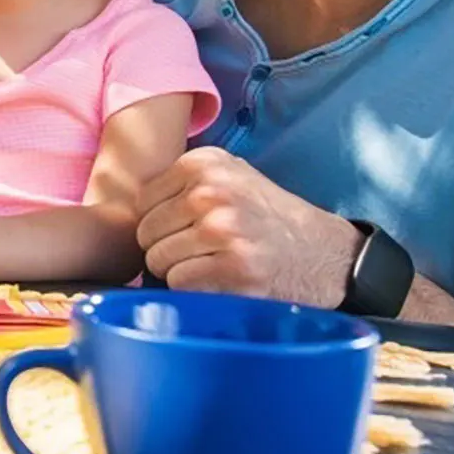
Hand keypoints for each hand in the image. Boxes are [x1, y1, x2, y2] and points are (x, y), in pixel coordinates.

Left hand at [134, 148, 360, 307]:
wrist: (324, 253)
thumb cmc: (268, 217)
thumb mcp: (231, 174)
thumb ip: (184, 179)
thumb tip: (129, 201)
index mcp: (204, 163)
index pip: (142, 202)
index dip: (159, 223)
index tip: (186, 230)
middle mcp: (210, 191)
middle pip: (146, 233)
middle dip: (165, 249)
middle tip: (200, 253)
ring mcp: (222, 229)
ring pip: (158, 261)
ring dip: (179, 271)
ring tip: (212, 266)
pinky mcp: (233, 268)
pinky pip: (179, 283)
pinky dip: (194, 290)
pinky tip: (220, 281)